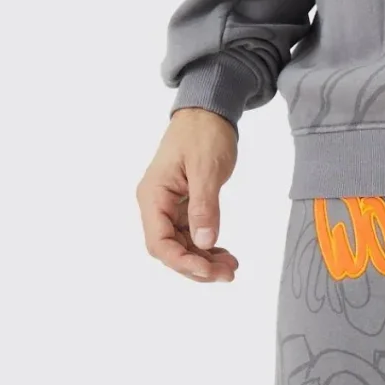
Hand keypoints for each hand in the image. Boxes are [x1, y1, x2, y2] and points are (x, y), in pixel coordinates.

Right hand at [138, 108, 241, 280]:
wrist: (209, 111)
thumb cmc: (204, 133)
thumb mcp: (207, 169)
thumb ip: (204, 207)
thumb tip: (203, 242)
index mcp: (153, 195)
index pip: (159, 242)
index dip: (182, 262)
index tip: (209, 270)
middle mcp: (156, 204)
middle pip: (169, 249)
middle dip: (196, 266)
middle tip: (227, 274)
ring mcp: (169, 206)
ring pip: (181, 245)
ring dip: (204, 259)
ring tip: (231, 267)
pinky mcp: (183, 205)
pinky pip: (190, 234)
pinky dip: (206, 246)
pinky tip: (224, 253)